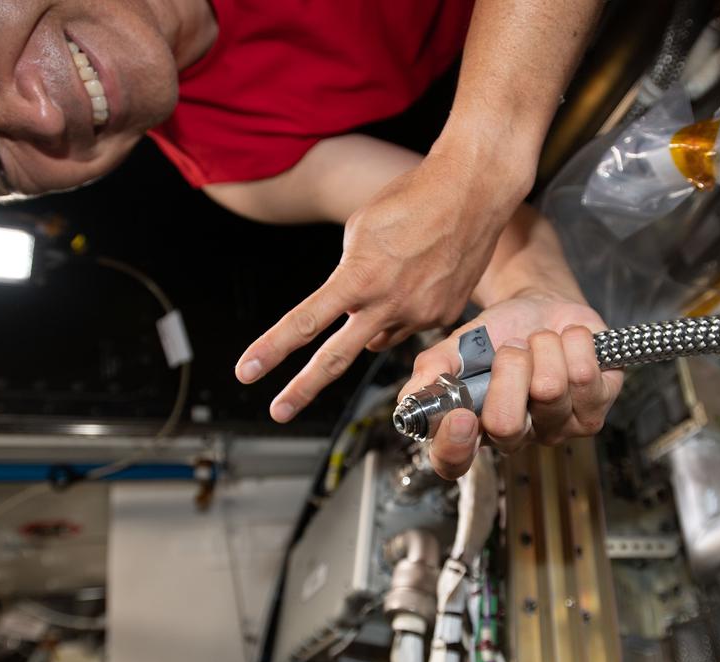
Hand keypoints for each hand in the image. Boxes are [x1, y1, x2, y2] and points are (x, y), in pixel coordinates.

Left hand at [234, 150, 524, 422]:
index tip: (247, 371)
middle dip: (303, 388)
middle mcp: (388, 304)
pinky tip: (419, 278)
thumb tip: (347, 303)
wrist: (472, 193)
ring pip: (377, 339)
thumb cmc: (411, 200)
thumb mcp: (360, 229)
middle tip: (278, 411)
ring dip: (370, 323)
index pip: (305, 322)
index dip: (272, 349)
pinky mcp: (444, 317)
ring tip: (391, 280)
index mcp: (359, 278)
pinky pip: (410, 325)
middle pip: (336, 359)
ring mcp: (419, 315)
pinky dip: (405, 309)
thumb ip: (346, 273)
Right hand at [398, 290, 623, 479]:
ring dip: (542, 348)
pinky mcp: (594, 410)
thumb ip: (433, 369)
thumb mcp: (460, 344)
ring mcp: (557, 428)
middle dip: (508, 370)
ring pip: (549, 391)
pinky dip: (574, 343)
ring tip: (540, 341)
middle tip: (512, 348)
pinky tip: (568, 343)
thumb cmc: (501, 331)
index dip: (454, 447)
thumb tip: (412, 396)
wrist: (544, 306)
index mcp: (475, 427)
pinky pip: (583, 376)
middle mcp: (516, 436)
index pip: (454, 463)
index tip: (459, 415)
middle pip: (506, 424)